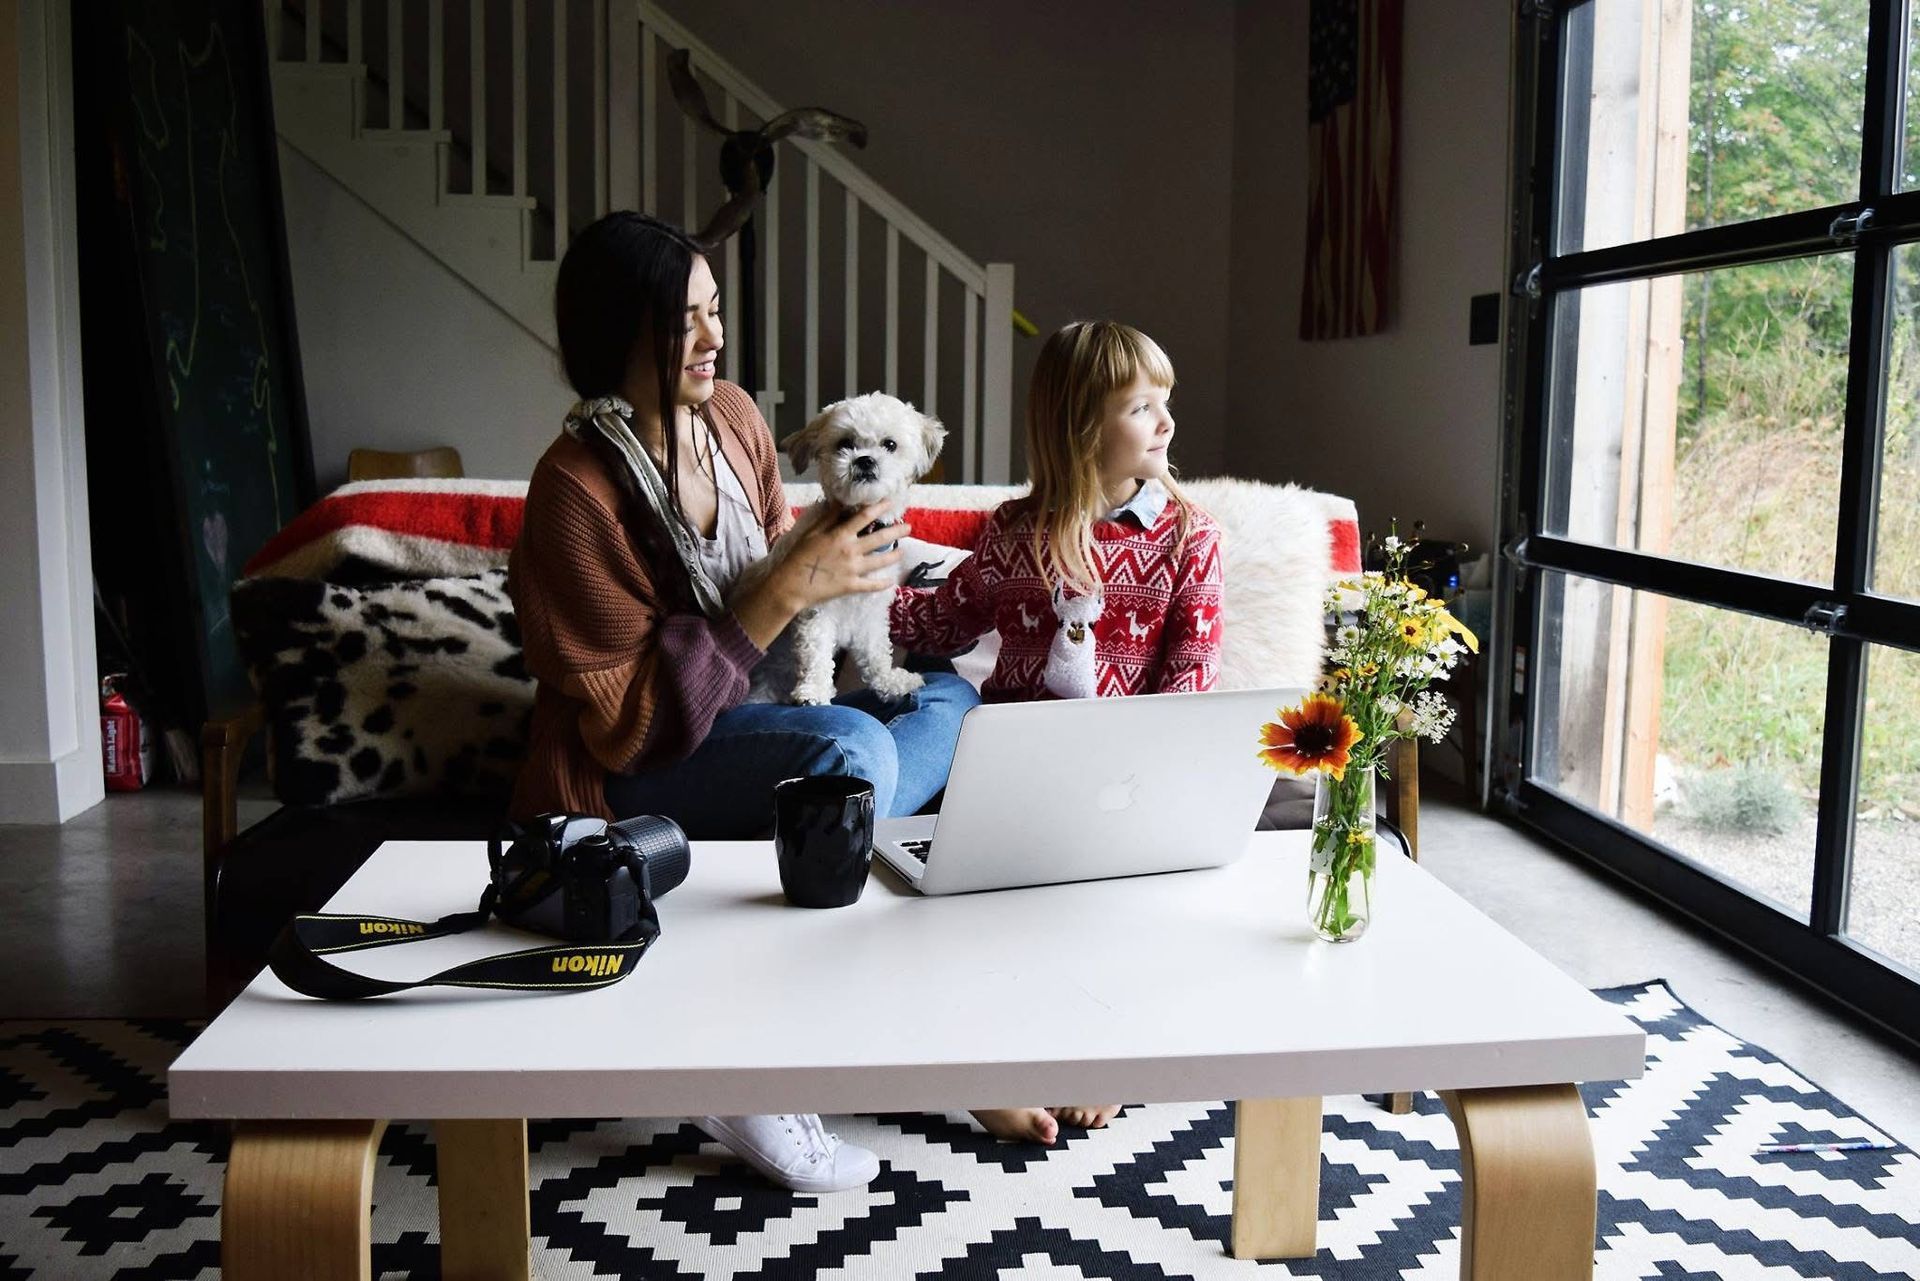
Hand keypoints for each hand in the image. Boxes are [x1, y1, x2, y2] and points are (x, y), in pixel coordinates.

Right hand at [731, 502, 907, 647]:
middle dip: (896, 531)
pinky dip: (882, 583)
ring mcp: (852, 569)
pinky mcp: (851, 586)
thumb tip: (840, 503)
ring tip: (902, 552)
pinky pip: (871, 585)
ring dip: (894, 555)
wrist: (790, 585)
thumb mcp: (810, 533)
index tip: (889, 502)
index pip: (864, 517)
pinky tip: (891, 581)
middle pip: (879, 538)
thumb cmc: (797, 557)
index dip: (879, 508)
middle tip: (908, 527)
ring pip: (880, 561)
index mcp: (840, 535)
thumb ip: (827, 518)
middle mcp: (850, 550)